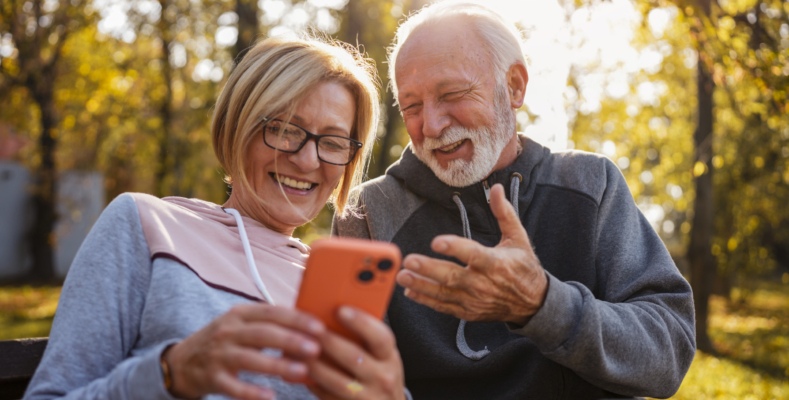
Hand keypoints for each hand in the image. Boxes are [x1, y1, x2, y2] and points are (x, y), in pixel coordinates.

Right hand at [165, 304, 324, 399]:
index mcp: (239, 314)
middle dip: (291, 340)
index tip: (319, 327)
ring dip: (277, 365)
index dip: (296, 319)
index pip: (271, 312)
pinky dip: (251, 392)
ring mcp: (219, 355)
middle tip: (315, 348)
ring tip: (301, 371)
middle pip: (262, 333)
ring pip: (250, 359)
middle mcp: (228, 331)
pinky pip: (233, 386)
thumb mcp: (242, 324)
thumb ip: (271, 323)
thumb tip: (312, 327)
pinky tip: (270, 396)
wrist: (183, 361)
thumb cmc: (225, 341)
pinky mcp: (213, 378)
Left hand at [307, 306, 404, 399]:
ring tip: (298, 350)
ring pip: (337, 381)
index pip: (380, 337)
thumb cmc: (380, 372)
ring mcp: (368, 397)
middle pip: (354, 357)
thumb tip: (333, 313)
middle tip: (310, 328)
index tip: (341, 309)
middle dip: (329, 341)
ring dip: (315, 365)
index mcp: (389, 357)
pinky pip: (327, 396)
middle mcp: (383, 377)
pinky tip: (299, 371)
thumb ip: (365, 338)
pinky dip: (312, 383)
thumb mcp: (382, 355)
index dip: (361, 323)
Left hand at [396, 183, 547, 324]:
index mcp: (496, 263)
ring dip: (422, 285)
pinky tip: (410, 291)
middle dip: (428, 269)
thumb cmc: (523, 267)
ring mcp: (475, 300)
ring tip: (402, 276)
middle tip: (409, 260)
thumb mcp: (518, 238)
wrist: (533, 303)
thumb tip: (495, 188)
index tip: (436, 241)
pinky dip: (427, 300)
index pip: (473, 254)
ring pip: (444, 293)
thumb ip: (504, 213)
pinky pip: (444, 306)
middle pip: (452, 276)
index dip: (454, 248)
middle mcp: (484, 284)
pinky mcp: (469, 311)